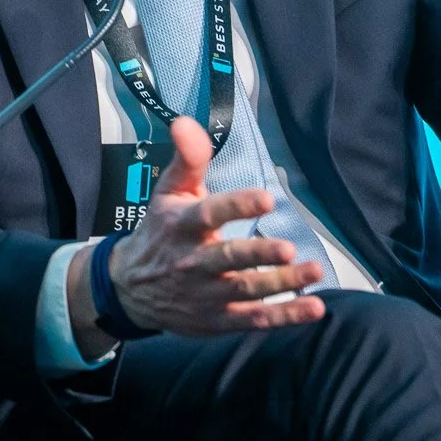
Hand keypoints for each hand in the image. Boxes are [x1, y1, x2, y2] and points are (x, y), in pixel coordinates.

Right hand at [73, 117, 324, 345]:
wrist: (128, 287)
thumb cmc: (160, 231)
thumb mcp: (168, 191)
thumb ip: (187, 158)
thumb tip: (186, 121)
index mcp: (181, 225)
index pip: (208, 214)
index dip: (237, 206)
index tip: (268, 199)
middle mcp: (192, 261)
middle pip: (227, 259)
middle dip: (258, 255)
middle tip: (288, 248)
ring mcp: (205, 294)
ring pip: (245, 290)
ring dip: (280, 284)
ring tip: (313, 270)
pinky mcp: (216, 319)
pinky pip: (252, 318)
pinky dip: (283, 316)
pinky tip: (312, 307)